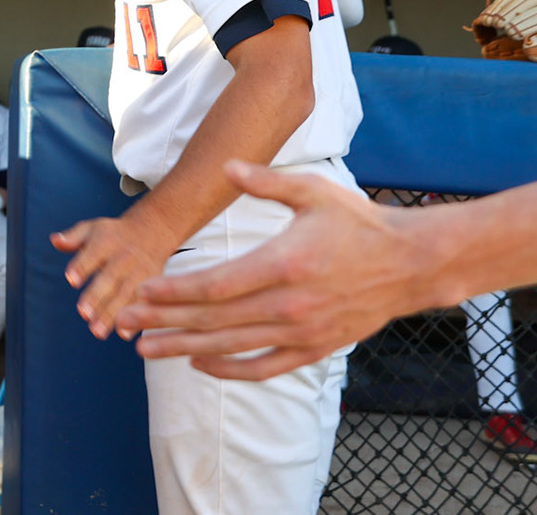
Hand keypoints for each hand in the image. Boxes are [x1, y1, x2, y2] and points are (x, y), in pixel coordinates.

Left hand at [52, 205, 181, 339]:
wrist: (152, 231)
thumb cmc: (113, 234)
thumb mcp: (92, 228)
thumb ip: (72, 237)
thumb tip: (55, 240)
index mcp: (106, 241)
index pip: (92, 254)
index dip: (81, 267)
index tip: (71, 280)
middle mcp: (124, 257)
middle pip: (110, 278)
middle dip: (97, 296)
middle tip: (84, 314)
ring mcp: (140, 272)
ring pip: (126, 294)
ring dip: (112, 314)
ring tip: (97, 332)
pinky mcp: (152, 286)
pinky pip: (144, 303)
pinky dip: (136, 318)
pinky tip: (123, 334)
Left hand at [114, 161, 428, 378]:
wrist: (411, 264)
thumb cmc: (358, 223)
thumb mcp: (314, 191)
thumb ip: (266, 182)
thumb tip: (227, 166)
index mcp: (284, 263)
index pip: (216, 285)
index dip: (175, 292)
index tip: (141, 292)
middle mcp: (289, 305)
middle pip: (214, 320)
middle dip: (164, 321)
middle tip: (124, 322)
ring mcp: (302, 332)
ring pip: (231, 346)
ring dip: (184, 348)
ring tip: (146, 348)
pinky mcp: (314, 349)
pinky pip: (264, 367)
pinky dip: (229, 369)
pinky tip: (199, 363)